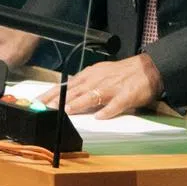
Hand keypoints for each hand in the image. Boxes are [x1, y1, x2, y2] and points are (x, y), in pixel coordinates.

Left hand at [40, 54, 162, 119]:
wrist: (148, 68)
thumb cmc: (122, 73)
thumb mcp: (99, 73)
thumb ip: (84, 83)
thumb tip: (65, 92)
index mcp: (91, 75)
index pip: (67, 85)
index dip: (52, 94)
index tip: (38, 102)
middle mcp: (98, 80)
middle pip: (75, 91)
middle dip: (59, 100)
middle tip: (45, 108)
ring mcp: (113, 88)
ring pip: (93, 96)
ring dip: (79, 103)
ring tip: (67, 111)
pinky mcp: (127, 95)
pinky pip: (116, 104)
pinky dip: (108, 110)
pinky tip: (100, 116)